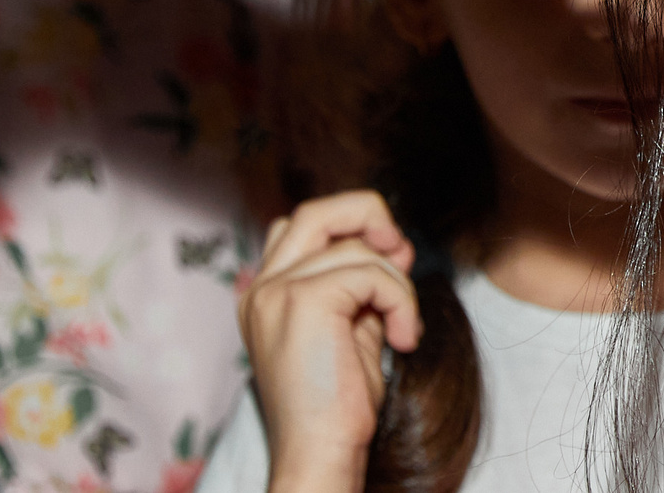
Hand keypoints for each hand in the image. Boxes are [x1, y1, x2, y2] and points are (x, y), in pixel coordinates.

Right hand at [239, 191, 421, 492]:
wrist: (320, 452)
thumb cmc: (338, 402)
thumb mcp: (350, 326)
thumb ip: (361, 281)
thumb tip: (393, 241)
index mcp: (265, 292)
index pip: (304, 225)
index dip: (353, 226)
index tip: (391, 260)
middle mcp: (262, 287)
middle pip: (318, 211)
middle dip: (369, 216)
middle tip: (401, 253)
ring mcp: (276, 291)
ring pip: (358, 247)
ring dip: (397, 284)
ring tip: (400, 328)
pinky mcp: (303, 301)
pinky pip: (373, 274)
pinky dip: (401, 301)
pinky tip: (401, 339)